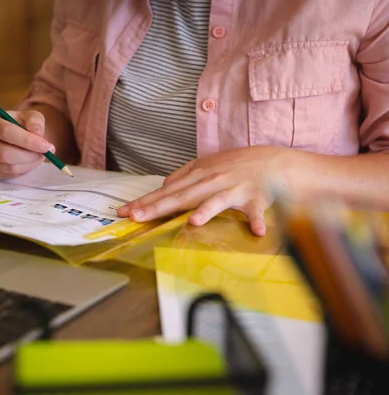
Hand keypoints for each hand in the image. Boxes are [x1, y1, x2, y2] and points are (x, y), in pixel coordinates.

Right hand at [0, 110, 55, 179]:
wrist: (17, 137)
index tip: (45, 146)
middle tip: (44, 153)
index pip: (5, 132)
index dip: (27, 140)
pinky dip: (25, 169)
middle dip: (29, 155)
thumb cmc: (22, 125)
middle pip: (4, 153)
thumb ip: (35, 122)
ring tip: (39, 155)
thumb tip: (37, 134)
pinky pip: (10, 175)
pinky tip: (30, 161)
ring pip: (8, 166)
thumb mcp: (31, 117)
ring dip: (29, 163)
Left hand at [117, 146, 291, 235]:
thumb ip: (183, 176)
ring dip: (206, 211)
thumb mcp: (205, 166)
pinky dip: (257, 221)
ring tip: (192, 222)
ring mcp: (234, 190)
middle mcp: (212, 182)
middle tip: (137, 217)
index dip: (144, 202)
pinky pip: (257, 212)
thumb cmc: (236, 165)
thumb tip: (164, 186)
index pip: (166, 191)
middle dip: (158, 207)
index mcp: (197, 176)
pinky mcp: (257, 198)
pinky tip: (256, 231)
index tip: (124, 212)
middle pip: (181, 197)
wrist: (271, 161)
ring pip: (217, 201)